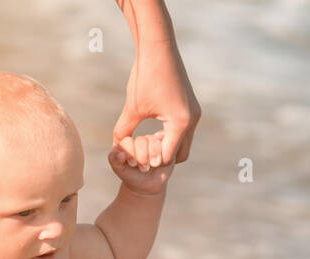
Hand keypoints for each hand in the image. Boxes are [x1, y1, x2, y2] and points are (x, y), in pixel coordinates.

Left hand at [109, 145, 172, 194]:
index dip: (130, 154)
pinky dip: (163, 155)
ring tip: (152, 165)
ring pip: (154, 141)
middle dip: (141, 157)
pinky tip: (161, 162)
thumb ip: (114, 160)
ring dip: (153, 156)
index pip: (127, 141)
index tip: (132, 164)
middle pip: (141, 140)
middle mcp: (140, 139)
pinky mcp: (167, 144)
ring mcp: (154, 141)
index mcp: (127, 142)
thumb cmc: (131, 175)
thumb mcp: (119, 169)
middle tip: (142, 168)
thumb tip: (120, 154)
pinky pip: (168, 142)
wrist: (146, 186)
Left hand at [112, 43, 200, 167]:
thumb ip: (123, 131)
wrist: (159, 47)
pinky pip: (184, 130)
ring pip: (183, 142)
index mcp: (180, 123)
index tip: (136, 157)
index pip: (167, 157)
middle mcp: (192, 119)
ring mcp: (194, 112)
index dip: (151, 160)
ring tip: (148, 140)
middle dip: (162, 157)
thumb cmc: (145, 76)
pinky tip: (155, 128)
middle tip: (144, 152)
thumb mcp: (132, 108)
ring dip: (167, 145)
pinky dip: (171, 134)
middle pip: (180, 155)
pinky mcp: (191, 106)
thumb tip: (116, 148)